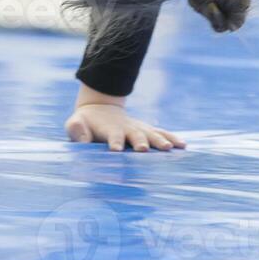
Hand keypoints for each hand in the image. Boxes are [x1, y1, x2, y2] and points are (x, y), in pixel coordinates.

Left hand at [65, 104, 184, 152]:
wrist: (100, 109)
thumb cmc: (85, 122)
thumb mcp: (75, 123)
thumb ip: (76, 129)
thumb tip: (82, 139)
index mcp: (109, 128)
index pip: (112, 136)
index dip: (114, 142)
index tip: (116, 150)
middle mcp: (127, 128)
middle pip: (136, 134)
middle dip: (141, 141)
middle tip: (144, 149)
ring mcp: (139, 128)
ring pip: (152, 133)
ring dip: (160, 140)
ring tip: (169, 148)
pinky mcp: (147, 130)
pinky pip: (161, 133)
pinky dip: (172, 138)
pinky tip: (183, 145)